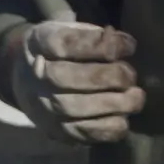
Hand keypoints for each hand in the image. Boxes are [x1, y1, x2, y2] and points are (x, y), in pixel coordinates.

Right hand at [8, 20, 141, 145]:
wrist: (28, 79)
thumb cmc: (64, 52)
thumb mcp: (75, 31)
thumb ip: (98, 36)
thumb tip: (126, 46)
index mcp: (39, 44)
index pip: (62, 44)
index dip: (99, 46)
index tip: (128, 46)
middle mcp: (35, 76)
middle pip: (65, 78)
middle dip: (109, 77)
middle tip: (130, 75)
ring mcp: (42, 105)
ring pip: (73, 108)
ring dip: (113, 104)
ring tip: (135, 96)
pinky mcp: (55, 130)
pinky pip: (81, 133)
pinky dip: (108, 128)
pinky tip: (123, 118)